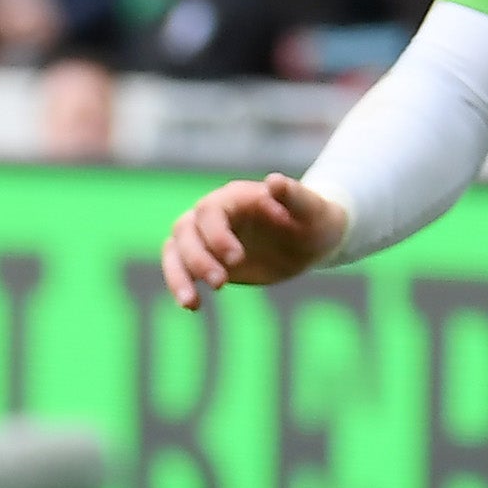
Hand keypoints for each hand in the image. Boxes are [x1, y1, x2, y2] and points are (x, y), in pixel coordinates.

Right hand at [161, 173, 350, 308]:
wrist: (311, 240)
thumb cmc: (314, 220)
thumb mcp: (312, 209)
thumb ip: (294, 195)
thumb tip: (273, 181)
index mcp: (235, 198)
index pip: (209, 212)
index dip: (216, 235)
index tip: (236, 259)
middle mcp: (213, 214)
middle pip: (184, 231)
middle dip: (197, 259)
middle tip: (221, 284)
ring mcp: (205, 237)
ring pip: (174, 251)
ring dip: (178, 277)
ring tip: (192, 304)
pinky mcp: (204, 259)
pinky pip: (180, 269)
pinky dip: (181, 286)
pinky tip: (193, 306)